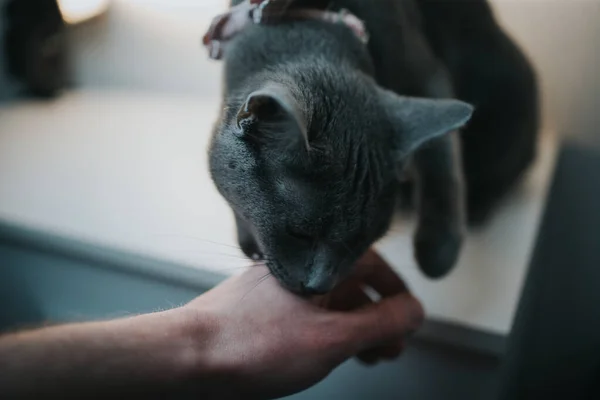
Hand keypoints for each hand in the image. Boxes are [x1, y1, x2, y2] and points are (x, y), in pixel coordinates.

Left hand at [186, 249, 424, 398]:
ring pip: (329, 301)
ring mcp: (277, 287)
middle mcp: (296, 268)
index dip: (395, 291)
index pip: (371, 263)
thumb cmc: (252, 344)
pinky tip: (329, 352)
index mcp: (315, 263)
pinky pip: (307, 313)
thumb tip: (416, 312)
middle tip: (391, 346)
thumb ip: (380, 324)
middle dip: (378, 316)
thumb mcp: (332, 339)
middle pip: (352, 284)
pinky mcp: (262, 308)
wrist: (188, 357)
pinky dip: (327, 330)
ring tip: (368, 356)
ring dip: (354, 327)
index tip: (409, 317)